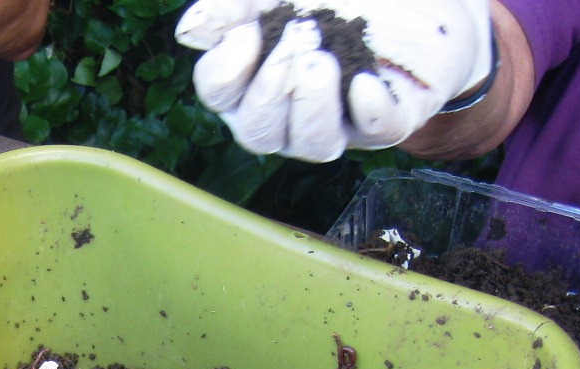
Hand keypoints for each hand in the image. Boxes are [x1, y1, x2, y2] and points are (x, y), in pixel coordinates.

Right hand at [176, 0, 492, 161]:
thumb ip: (240, 3)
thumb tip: (192, 28)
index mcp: (253, 76)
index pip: (219, 91)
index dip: (226, 71)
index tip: (247, 34)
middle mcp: (288, 111)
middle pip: (257, 130)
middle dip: (270, 89)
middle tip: (297, 39)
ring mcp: (337, 123)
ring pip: (311, 144)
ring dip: (311, 106)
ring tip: (323, 61)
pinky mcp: (387, 121)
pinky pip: (375, 133)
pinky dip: (367, 111)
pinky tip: (365, 83)